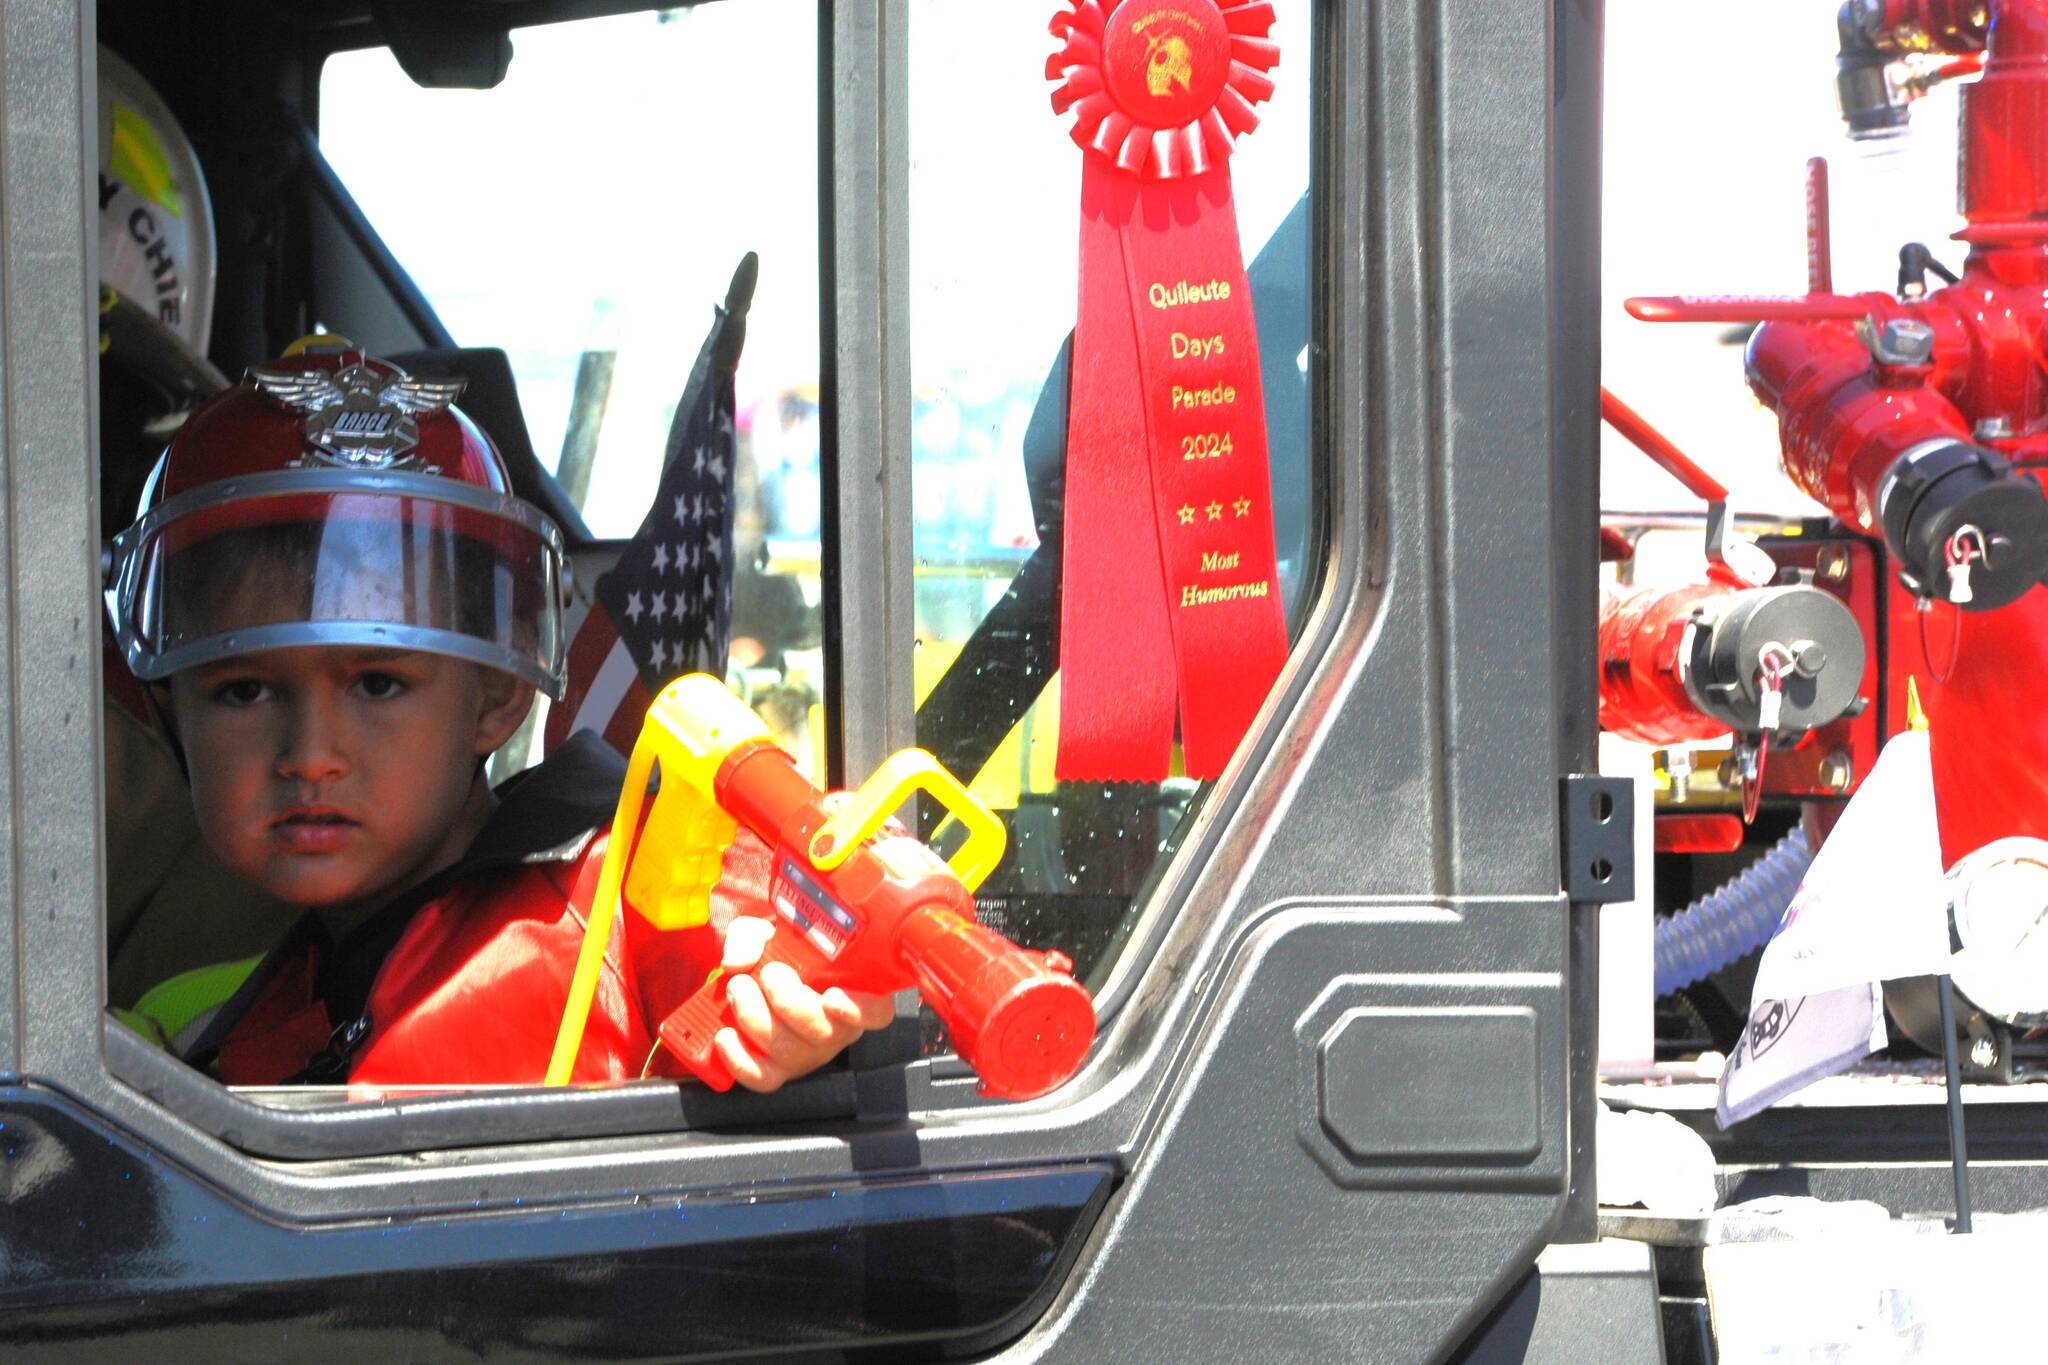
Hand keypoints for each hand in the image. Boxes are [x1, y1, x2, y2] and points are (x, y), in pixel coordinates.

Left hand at [713, 917, 894, 1092]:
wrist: (753, 976)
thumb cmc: (777, 954)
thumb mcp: (768, 933)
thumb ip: (753, 938)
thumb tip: (739, 962)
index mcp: (851, 994)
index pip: (877, 1012)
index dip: (861, 1010)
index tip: (833, 995)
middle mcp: (836, 1030)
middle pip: (823, 1033)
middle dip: (788, 1002)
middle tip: (767, 973)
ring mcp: (809, 1054)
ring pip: (790, 1053)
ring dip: (756, 1018)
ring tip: (738, 988)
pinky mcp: (779, 1072)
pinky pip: (764, 1079)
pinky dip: (739, 1059)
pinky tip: (725, 1035)